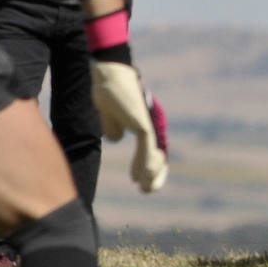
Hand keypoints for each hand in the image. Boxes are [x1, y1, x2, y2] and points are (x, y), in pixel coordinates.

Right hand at [90, 60, 168, 192]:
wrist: (109, 76)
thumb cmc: (109, 92)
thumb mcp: (109, 116)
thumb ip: (113, 127)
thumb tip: (117, 138)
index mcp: (142, 124)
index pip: (152, 149)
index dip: (149, 165)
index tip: (142, 181)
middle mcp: (150, 125)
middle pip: (158, 154)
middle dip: (156, 175)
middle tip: (148, 190)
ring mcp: (148, 125)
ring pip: (154, 156)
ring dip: (151, 175)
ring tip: (145, 188)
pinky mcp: (143, 125)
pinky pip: (147, 149)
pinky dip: (144, 165)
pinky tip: (139, 178)